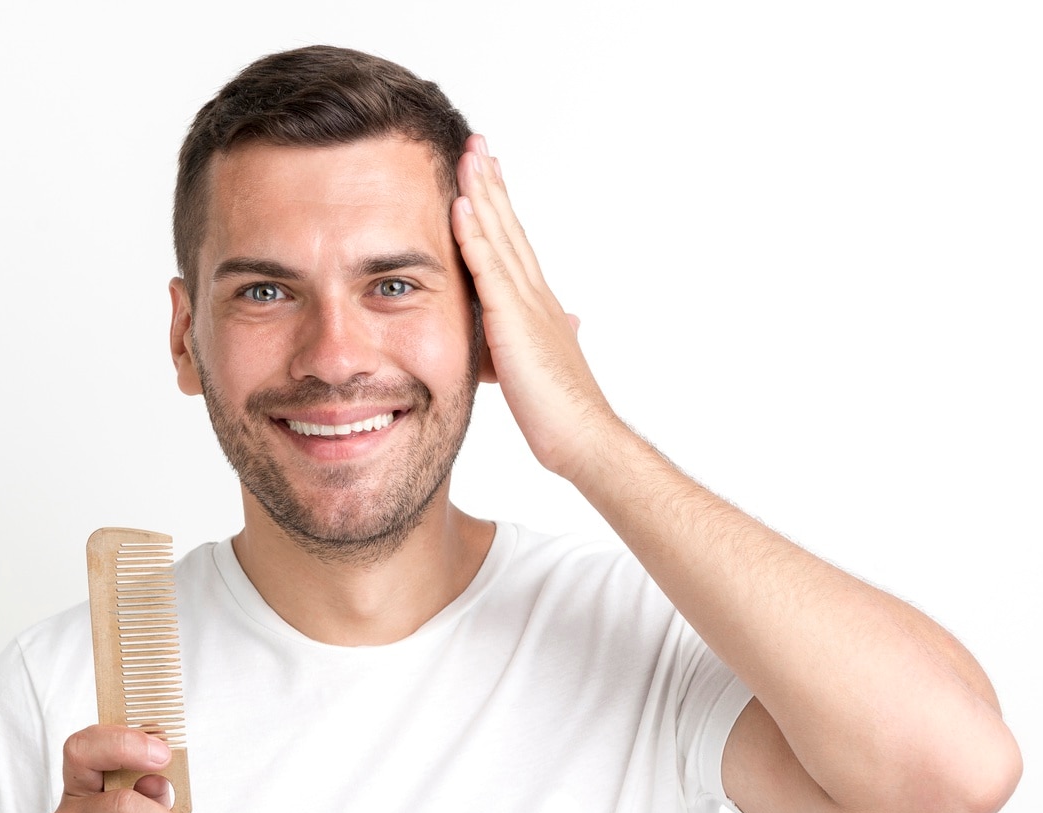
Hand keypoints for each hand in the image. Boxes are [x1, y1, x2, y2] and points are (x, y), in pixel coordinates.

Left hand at [450, 134, 624, 480]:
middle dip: (491, 184)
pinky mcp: (512, 322)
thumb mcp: (546, 366)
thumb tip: (568, 322)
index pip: (515, 244)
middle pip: (509, 227)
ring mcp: (525, 304)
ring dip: (481, 194)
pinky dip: (475, 235)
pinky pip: (489, 269)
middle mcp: (535, 294)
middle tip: (477, 144)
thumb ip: (544, 337)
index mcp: (538, 304)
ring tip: (467, 156)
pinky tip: (460, 206)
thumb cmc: (564, 412)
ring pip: (499, 236)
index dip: (501, 206)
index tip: (489, 172)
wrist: (583, 438)